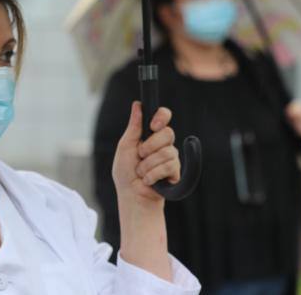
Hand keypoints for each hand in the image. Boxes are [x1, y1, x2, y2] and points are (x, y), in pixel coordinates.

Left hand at [114, 102, 178, 281]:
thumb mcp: (125, 146)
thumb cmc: (125, 172)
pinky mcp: (175, 172)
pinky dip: (153, 174)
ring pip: (167, 152)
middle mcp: (163, 144)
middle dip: (150, 146)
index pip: (163, 116)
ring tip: (142, 172)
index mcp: (150, 135)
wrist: (131, 195)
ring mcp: (170, 158)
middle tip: (140, 155)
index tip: (153, 126)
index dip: (162, 117)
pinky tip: (149, 180)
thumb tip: (137, 105)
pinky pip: (169, 166)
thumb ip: (133, 127)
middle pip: (167, 133)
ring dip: (148, 165)